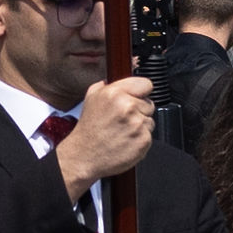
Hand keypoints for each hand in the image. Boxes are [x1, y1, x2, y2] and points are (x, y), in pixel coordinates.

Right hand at [57, 76, 152, 193]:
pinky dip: (140, 139)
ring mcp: (137, 124)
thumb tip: (118, 76)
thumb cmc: (88, 130)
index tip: (136, 98)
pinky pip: (150, 135)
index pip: (146, 84)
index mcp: (114, 93)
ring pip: (150, 120)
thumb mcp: (91, 98)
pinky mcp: (143, 140)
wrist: (83, 157)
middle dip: (139, 111)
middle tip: (123, 121)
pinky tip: (126, 141)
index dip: (141, 92)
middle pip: (149, 103)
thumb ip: (108, 84)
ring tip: (122, 132)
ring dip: (140, 126)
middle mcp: (127, 106)